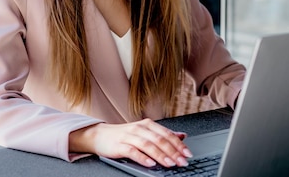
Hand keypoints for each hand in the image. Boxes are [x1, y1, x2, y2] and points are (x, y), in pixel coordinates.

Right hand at [70, 118, 192, 167]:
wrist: (100, 135)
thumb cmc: (124, 135)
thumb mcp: (145, 132)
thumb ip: (162, 134)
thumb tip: (182, 136)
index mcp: (148, 124)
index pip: (167, 134)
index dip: (178, 144)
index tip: (188, 154)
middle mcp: (140, 128)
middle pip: (159, 139)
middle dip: (173, 151)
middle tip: (182, 161)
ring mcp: (129, 136)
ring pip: (148, 145)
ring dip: (160, 155)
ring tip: (170, 163)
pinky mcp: (120, 145)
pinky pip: (132, 151)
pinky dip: (142, 158)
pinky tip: (150, 163)